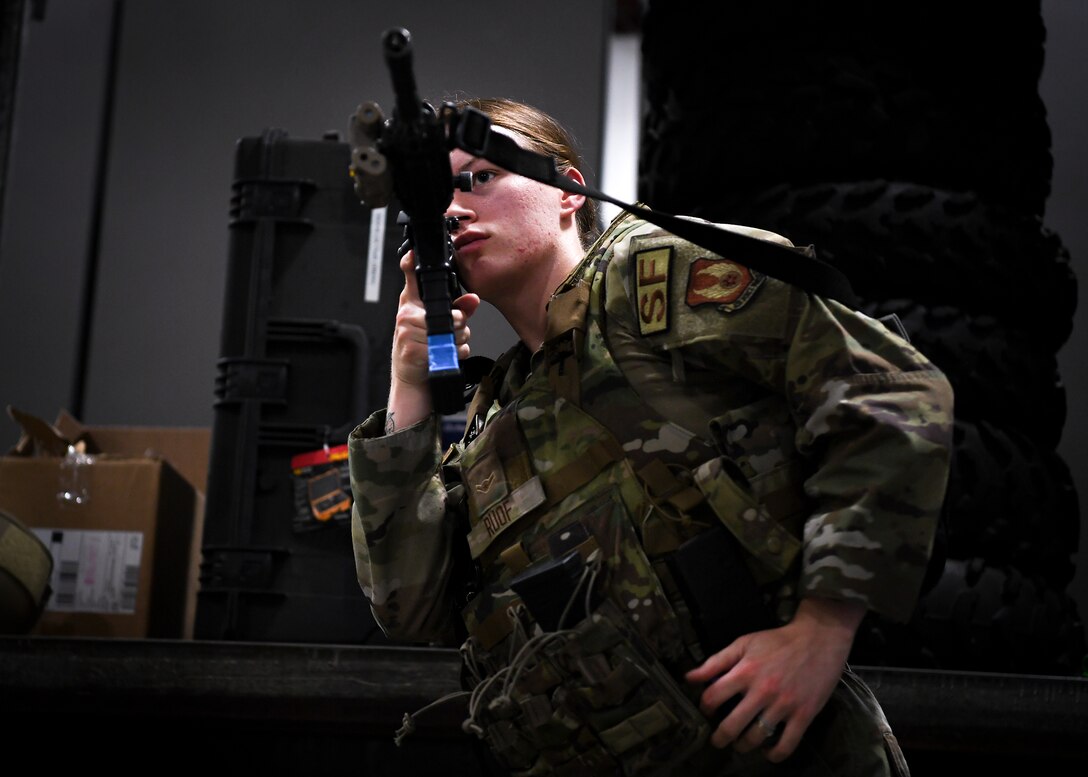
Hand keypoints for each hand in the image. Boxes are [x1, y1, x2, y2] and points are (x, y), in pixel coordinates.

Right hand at [387, 249, 479, 429]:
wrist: (413, 378)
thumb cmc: (424, 348)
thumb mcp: (438, 326)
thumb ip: (459, 309)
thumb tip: (474, 298)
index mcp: (412, 303)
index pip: (411, 278)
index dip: (411, 263)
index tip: (413, 253)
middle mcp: (407, 314)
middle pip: (451, 313)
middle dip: (460, 326)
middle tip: (452, 334)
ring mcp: (407, 331)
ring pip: (452, 331)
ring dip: (459, 341)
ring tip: (447, 346)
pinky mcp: (412, 348)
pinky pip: (448, 347)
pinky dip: (455, 354)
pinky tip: (446, 355)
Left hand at [684, 597, 864, 762]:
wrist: (818, 639)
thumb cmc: (778, 641)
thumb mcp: (744, 643)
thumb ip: (716, 662)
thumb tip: (689, 677)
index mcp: (745, 671)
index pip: (713, 697)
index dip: (705, 707)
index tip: (707, 710)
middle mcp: (762, 691)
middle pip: (731, 725)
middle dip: (719, 738)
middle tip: (717, 741)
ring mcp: (783, 705)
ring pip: (756, 737)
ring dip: (744, 746)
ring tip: (741, 745)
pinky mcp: (804, 714)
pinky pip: (787, 744)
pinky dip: (775, 755)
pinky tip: (768, 752)